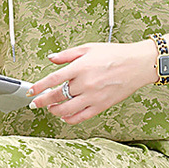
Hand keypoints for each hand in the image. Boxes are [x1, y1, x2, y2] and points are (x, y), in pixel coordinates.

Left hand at [28, 40, 157, 124]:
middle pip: (57, 96)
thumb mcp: (89, 48)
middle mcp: (85, 83)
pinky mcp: (101, 106)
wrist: (138, 64)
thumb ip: (68, 54)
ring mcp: (93, 96)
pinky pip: (81, 117)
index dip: (38, 87)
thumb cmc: (115, 54)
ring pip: (66, 110)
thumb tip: (52, 59)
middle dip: (42, 101)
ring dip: (54, 111)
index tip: (31, 92)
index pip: (53, 79)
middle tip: (36, 103)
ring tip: (50, 108)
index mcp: (80, 67)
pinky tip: (65, 116)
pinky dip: (70, 119)